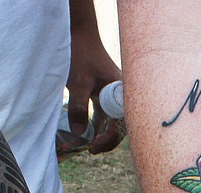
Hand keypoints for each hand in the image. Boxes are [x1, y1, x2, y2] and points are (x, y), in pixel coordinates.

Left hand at [66, 0, 124, 153]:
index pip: (121, 125)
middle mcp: (121, 97)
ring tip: (89, 145)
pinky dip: (96, 125)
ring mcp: (113, 97)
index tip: (92, 146)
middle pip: (120, 127)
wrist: (79, 35)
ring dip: (101, 134)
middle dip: (107, 141)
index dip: (108, 139)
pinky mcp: (104, 96)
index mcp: (122, 94)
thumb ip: (78, 107)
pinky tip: (87, 132)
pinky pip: (104, 116)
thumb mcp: (78, 81)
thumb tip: (79, 134)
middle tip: (91, 150)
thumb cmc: (81, 55)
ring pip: (112, 122)